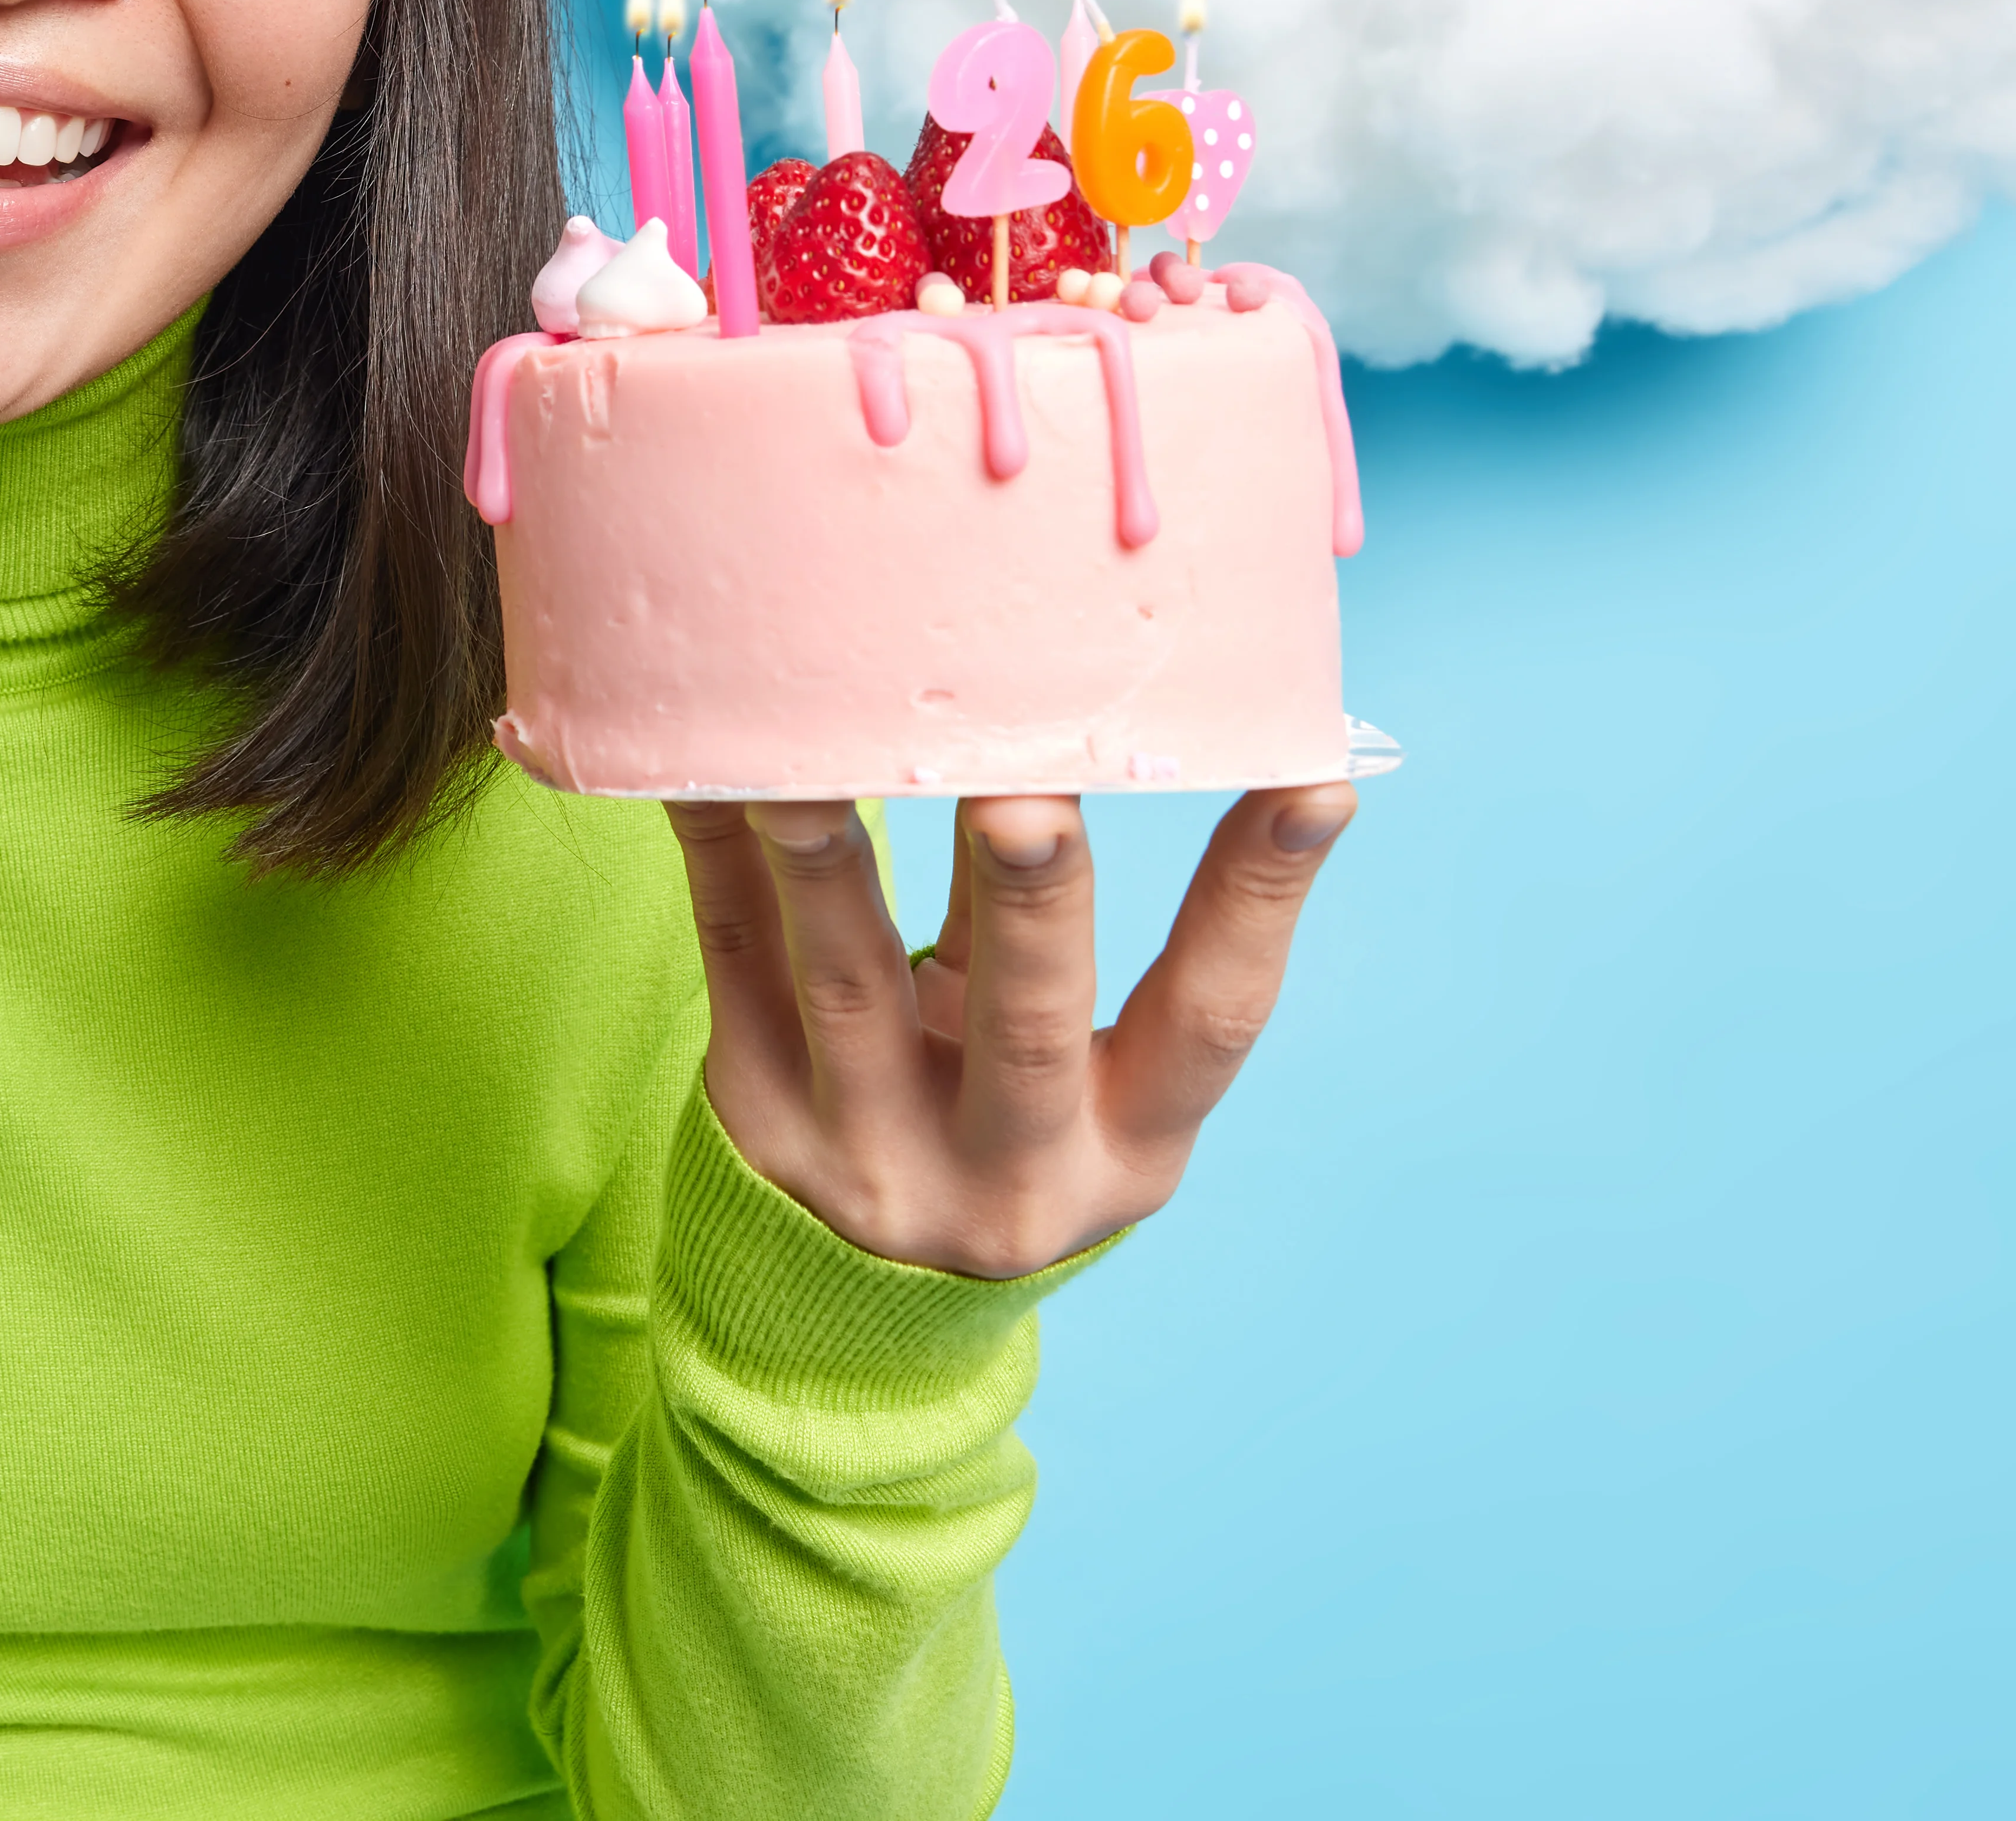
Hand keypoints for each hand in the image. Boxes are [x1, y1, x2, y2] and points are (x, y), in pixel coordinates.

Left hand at [671, 787, 1352, 1279]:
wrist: (847, 1295)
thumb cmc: (996, 1121)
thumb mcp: (1076, 1071)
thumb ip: (1061, 924)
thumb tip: (1091, 719)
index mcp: (1127, 1145)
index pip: (1212, 1019)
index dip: (1263, 901)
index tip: (1315, 779)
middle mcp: (1007, 1170)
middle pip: (1022, 1025)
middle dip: (1032, 903)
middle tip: (1028, 796)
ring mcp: (868, 1152)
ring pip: (851, 986)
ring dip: (835, 862)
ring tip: (816, 759)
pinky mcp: (753, 1112)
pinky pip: (731, 958)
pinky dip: (716, 852)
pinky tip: (700, 763)